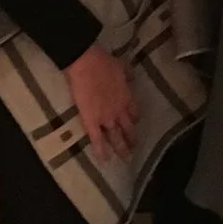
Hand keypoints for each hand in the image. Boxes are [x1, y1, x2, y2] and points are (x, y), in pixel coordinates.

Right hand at [66, 46, 137, 160]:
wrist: (87, 64)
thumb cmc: (103, 63)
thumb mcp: (122, 66)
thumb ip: (128, 75)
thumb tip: (132, 78)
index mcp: (126, 97)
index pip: (133, 112)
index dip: (134, 119)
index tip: (135, 123)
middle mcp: (119, 110)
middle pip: (128, 128)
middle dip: (131, 139)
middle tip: (134, 148)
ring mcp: (106, 118)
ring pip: (116, 137)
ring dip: (122, 148)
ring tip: (126, 158)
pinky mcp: (91, 121)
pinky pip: (98, 139)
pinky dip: (101, 151)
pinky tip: (104, 160)